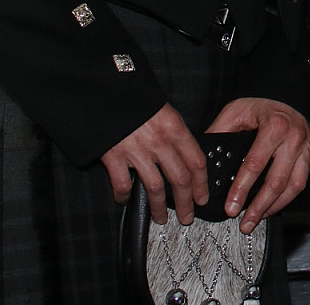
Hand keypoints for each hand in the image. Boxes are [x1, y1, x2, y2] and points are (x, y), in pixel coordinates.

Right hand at [101, 103, 205, 224]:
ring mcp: (136, 150)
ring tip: (160, 218)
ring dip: (159, 207)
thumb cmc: (136, 100)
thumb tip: (184, 155)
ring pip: (155, 187)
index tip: (203, 198)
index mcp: (175, 128)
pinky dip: (124, 196)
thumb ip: (174, 133)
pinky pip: (123, 184)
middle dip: (186, 202)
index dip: (202, 183)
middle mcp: (159, 141)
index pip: (196, 161)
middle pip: (179, 178)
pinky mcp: (113, 156)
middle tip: (188, 216)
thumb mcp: (163, 111)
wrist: (106, 90)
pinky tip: (125, 201)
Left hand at [204, 97, 309, 233]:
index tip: (231, 206)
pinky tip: (273, 206)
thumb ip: (220, 131)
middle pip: (276, 181)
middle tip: (244, 222)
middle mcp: (294, 139)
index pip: (255, 164)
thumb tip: (202, 156)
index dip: (241, 189)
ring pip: (294, 186)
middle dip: (259, 206)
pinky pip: (302, 182)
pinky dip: (287, 198)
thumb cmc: (265, 103)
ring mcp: (306, 147)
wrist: (292, 93)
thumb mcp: (237, 110)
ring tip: (258, 219)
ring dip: (275, 207)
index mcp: (275, 127)